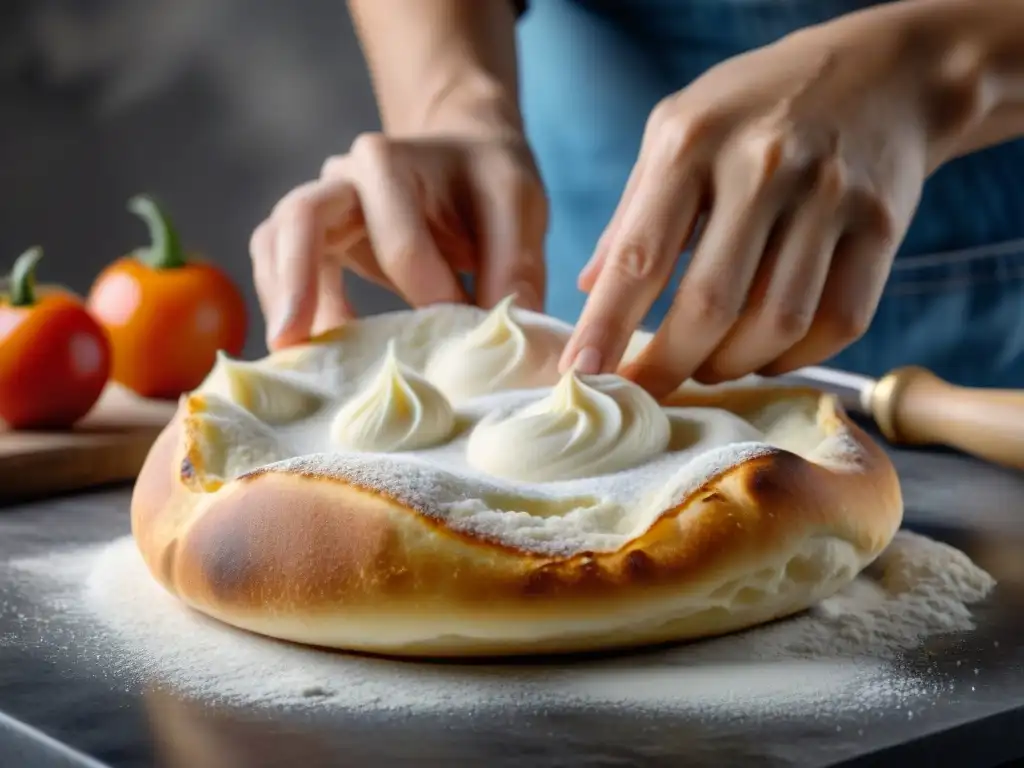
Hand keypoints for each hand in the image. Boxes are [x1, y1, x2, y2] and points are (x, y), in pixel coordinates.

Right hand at [251, 132, 546, 349]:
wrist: (465, 159)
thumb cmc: (489, 183)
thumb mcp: (519, 207)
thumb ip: (517, 268)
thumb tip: (514, 337)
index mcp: (392, 160)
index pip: (398, 240)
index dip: (429, 295)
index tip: (463, 333)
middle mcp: (345, 177)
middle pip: (301, 219)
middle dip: (296, 281)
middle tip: (294, 341)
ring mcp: (324, 206)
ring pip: (275, 242)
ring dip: (281, 298)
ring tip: (294, 356)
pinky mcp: (318, 240)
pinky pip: (282, 267)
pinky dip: (292, 307)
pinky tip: (320, 349)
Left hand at [561, 6, 978, 395]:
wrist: (879, 70)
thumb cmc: (754, 108)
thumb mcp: (676, 130)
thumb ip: (632, 211)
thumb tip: (589, 290)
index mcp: (694, 142)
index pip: (639, 256)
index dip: (607, 327)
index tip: (583, 376)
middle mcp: (763, 166)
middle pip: (710, 305)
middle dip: (670, 365)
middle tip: (649, 387)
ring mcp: (830, 195)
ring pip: (778, 323)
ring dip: (733, 366)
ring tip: (708, 364)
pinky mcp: (882, 225)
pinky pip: (839, 322)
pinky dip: (796, 357)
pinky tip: (767, 352)